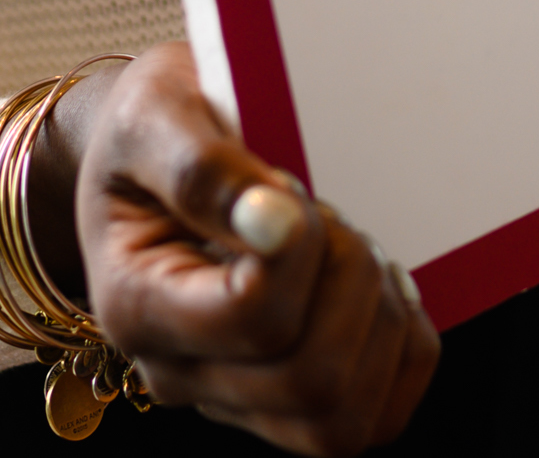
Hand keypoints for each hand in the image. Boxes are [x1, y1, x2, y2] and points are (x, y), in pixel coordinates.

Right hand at [69, 44, 437, 454]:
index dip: (301, 249)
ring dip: (377, 321)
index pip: (253, 319)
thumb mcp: (151, 117)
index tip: (290, 190)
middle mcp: (180, 373)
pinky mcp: (290, 403)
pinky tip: (378, 284)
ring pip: (344, 420)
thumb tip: (272, 220)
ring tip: (346, 249)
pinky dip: (402, 349)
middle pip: (309, 381)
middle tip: (321, 213)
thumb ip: (201, 169)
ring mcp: (236, 400)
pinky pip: (378, 416)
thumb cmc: (151, 133)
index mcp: (135, 308)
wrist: (153, 153)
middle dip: (347, 280)